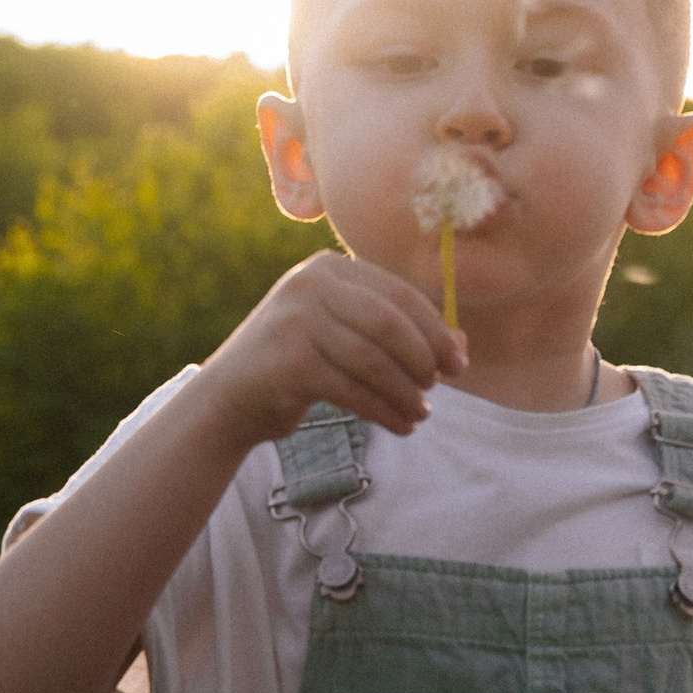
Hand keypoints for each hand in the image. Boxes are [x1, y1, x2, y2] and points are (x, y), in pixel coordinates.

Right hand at [203, 249, 464, 450]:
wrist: (230, 398)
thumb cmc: (300, 364)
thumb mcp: (347, 337)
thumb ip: (400, 335)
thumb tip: (463, 347)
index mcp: (328, 268)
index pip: (398, 293)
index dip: (436, 330)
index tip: (458, 364)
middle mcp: (308, 285)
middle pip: (389, 322)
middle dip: (423, 359)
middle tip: (436, 389)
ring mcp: (295, 322)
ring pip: (374, 359)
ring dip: (406, 392)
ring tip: (420, 414)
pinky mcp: (289, 363)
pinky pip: (354, 389)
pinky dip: (385, 410)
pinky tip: (400, 425)